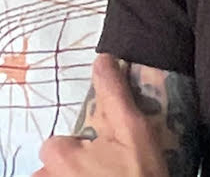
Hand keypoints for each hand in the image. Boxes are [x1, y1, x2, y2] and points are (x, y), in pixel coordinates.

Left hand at [35, 53, 169, 176]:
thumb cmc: (140, 175)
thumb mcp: (134, 129)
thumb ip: (115, 94)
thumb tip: (102, 60)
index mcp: (60, 156)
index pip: (57, 144)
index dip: (79, 146)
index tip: (103, 151)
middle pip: (53, 170)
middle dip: (72, 170)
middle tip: (105, 170)